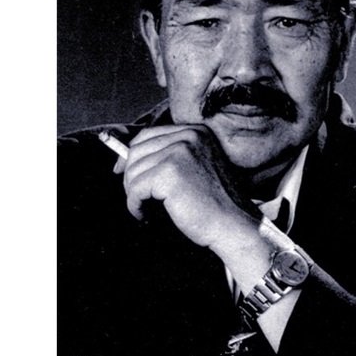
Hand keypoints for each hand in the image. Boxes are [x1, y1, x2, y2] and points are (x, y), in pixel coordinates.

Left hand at [117, 124, 260, 251]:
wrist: (234, 224)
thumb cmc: (214, 204)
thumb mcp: (195, 168)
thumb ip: (168, 157)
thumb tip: (121, 161)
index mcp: (196, 131)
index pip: (147, 135)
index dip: (131, 156)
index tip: (122, 173)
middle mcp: (188, 136)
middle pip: (136, 151)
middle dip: (131, 177)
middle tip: (140, 199)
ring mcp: (179, 152)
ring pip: (133, 172)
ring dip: (134, 195)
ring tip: (147, 210)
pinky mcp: (170, 173)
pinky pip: (135, 189)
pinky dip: (135, 206)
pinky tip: (147, 216)